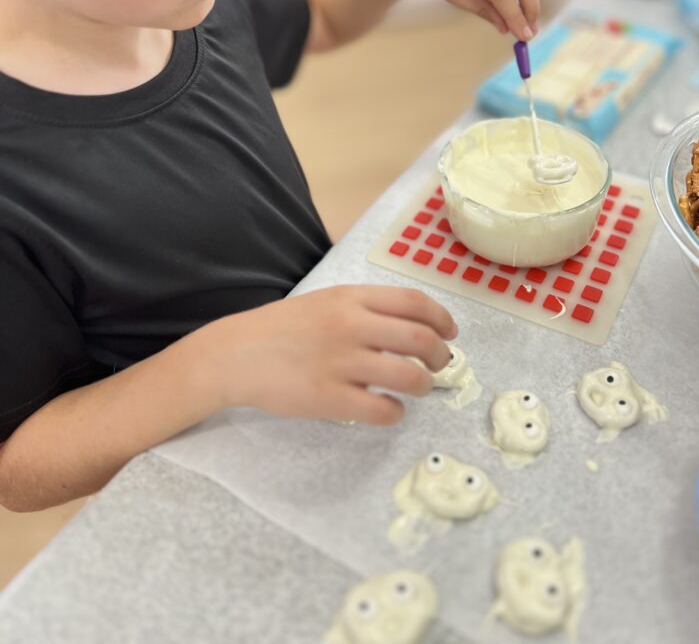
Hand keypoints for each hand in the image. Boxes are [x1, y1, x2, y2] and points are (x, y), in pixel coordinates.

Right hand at [197, 285, 457, 425]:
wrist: (236, 354)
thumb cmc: (284, 327)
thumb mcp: (327, 301)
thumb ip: (366, 308)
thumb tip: (415, 325)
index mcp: (352, 298)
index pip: (415, 303)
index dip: (442, 319)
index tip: (450, 333)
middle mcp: (351, 326)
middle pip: (420, 339)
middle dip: (441, 356)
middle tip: (440, 365)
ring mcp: (340, 363)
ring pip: (409, 377)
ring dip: (424, 385)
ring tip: (417, 388)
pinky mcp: (329, 399)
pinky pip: (382, 410)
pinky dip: (395, 413)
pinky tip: (389, 410)